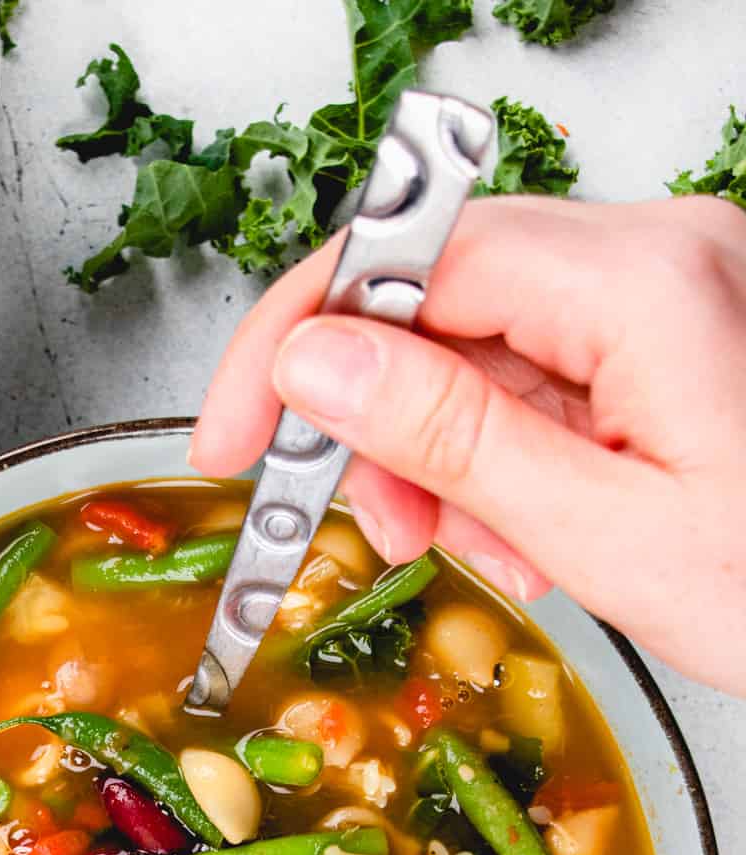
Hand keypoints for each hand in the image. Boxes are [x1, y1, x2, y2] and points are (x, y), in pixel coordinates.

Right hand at [192, 196, 745, 695]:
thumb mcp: (604, 534)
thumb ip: (451, 438)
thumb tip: (317, 365)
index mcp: (649, 279)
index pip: (414, 255)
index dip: (301, 339)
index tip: (238, 430)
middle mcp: (662, 253)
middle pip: (441, 295)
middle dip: (382, 417)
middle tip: (383, 523)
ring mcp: (671, 288)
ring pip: (481, 342)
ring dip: (445, 451)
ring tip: (476, 546)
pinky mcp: (671, 334)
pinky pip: (542, 371)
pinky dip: (506, 454)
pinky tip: (529, 528)